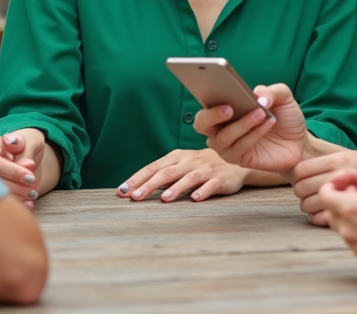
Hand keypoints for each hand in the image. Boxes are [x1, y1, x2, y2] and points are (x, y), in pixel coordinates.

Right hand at [0, 128, 44, 209]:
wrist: (28, 152)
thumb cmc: (27, 143)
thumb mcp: (30, 141)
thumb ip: (26, 151)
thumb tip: (27, 165)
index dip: (13, 173)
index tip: (31, 178)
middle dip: (16, 188)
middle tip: (33, 191)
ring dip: (16, 199)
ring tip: (33, 195)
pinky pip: (3, 202)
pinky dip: (17, 205)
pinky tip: (29, 206)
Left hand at [118, 148, 248, 202]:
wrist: (233, 163)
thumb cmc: (200, 167)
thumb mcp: (180, 166)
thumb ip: (162, 175)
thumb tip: (134, 188)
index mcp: (177, 157)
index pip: (153, 167)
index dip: (137, 178)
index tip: (122, 191)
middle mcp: (189, 161)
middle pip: (166, 173)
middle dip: (149, 185)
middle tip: (135, 197)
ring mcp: (205, 169)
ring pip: (188, 178)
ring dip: (176, 189)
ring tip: (164, 199)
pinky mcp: (220, 179)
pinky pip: (211, 186)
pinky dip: (203, 192)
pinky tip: (195, 199)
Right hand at [193, 83, 305, 172]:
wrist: (298, 142)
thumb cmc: (283, 117)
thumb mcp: (282, 97)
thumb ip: (271, 91)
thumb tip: (257, 96)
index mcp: (223, 107)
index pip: (205, 101)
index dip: (205, 93)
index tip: (213, 85)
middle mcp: (220, 127)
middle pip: (202, 123)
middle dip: (212, 115)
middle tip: (229, 107)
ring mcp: (227, 145)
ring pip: (224, 137)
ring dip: (242, 124)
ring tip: (261, 113)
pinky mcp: (239, 159)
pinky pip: (240, 147)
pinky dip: (254, 134)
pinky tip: (267, 123)